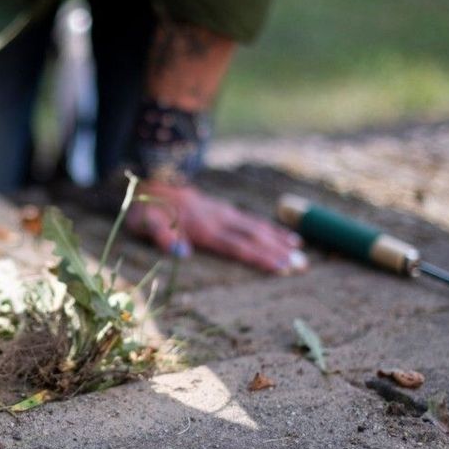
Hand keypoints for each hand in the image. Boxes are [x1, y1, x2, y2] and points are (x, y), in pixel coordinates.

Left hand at [126, 180, 307, 274]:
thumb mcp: (145, 223)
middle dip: (278, 253)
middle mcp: (219, 220)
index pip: (237, 246)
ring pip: (258, 228)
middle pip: (254, 238)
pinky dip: (273, 229)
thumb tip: (181, 252)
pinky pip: (254, 220)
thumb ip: (161, 236)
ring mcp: (225, 213)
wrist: (155, 179)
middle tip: (302, 267)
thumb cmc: (148, 209)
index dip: (259, 258)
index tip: (281, 269)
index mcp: (203, 228)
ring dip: (280, 242)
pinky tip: (289, 237)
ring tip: (302, 254)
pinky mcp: (227, 210)